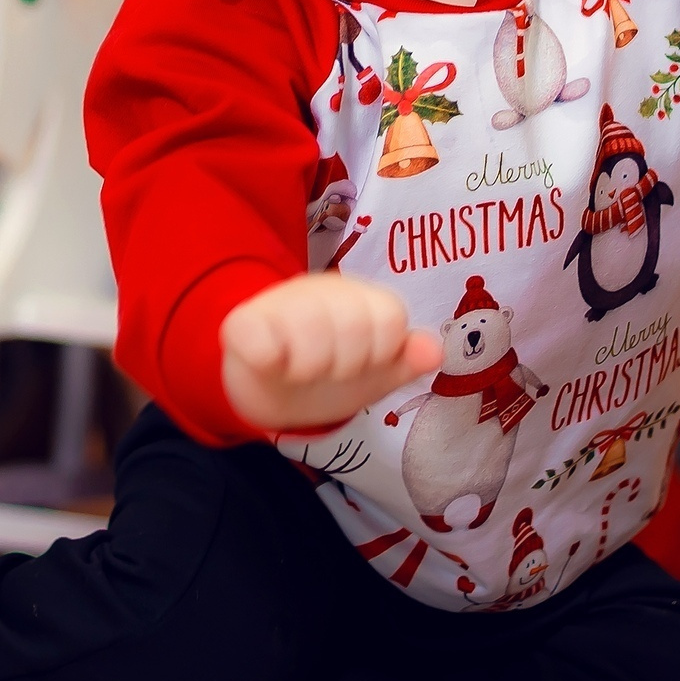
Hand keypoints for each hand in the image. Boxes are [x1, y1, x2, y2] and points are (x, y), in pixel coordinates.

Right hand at [221, 272, 439, 430]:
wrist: (268, 390)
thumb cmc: (328, 373)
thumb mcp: (374, 375)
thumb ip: (406, 361)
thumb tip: (437, 351)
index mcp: (360, 298)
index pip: (389, 317)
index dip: (380, 353)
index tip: (362, 364)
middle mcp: (322, 289)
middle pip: (353, 324)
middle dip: (345, 365)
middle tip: (327, 370)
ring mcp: (280, 301)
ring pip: (309, 331)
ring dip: (308, 368)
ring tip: (299, 370)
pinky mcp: (242, 322)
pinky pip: (262, 342)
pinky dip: (269, 361)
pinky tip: (271, 364)